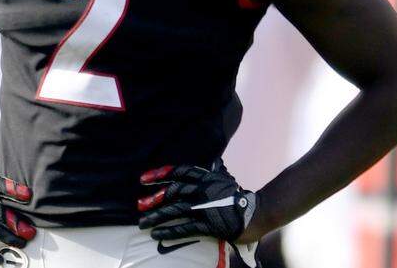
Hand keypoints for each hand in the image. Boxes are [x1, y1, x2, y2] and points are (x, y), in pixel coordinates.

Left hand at [136, 161, 258, 243]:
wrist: (258, 212)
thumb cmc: (240, 196)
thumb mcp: (227, 179)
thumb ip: (217, 172)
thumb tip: (216, 161)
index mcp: (205, 179)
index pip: (178, 173)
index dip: (159, 175)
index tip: (143, 179)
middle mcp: (202, 191)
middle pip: (172, 193)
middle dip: (153, 200)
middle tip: (139, 206)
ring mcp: (205, 208)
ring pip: (175, 210)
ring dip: (156, 217)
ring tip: (142, 224)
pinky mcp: (210, 225)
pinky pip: (186, 228)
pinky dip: (170, 231)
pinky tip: (158, 235)